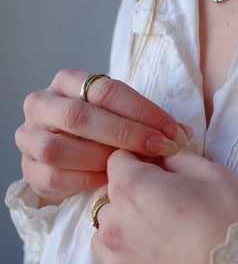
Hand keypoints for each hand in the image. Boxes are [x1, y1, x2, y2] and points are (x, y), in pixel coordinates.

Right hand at [15, 69, 190, 206]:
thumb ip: (147, 122)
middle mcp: (42, 103)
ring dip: (99, 158)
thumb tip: (183, 133)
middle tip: (160, 148)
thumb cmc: (103, 133)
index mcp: (67, 81)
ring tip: (131, 167)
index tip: (173, 130)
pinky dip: (84, 180)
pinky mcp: (28, 168)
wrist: (71, 162)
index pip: (105, 89)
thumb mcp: (122, 118)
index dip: (142, 110)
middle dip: (125, 134)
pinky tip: (109, 182)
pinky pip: (53, 176)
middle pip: (79, 116)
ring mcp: (29, 136)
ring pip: (58, 148)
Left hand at [91, 147, 237, 263]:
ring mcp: (119, 262)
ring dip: (124, 227)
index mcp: (131, 188)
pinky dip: (133, 259)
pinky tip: (163, 259)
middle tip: (165, 200)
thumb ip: (178, 157)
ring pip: (105, 234)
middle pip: (106, 197)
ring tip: (161, 232)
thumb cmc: (232, 223)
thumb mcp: (212, 174)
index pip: (117, 159)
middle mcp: (115, 225)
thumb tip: (164, 153)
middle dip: (128, 193)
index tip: (159, 167)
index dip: (139, 159)